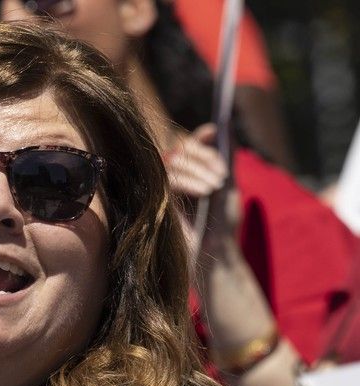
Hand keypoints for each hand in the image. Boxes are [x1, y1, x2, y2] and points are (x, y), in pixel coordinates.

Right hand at [167, 124, 242, 263]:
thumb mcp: (229, 187)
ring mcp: (164, 189)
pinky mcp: (157, 201)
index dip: (201, 136)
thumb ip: (227, 159)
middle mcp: (176, 178)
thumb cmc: (222, 224)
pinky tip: (204, 192)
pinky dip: (188, 181)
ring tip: (215, 188)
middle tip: (222, 174)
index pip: (191, 144)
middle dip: (204, 156)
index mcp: (192, 173)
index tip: (215, 132)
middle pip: (181, 149)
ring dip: (199, 169)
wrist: (214, 254)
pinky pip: (167, 179)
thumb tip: (227, 129)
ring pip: (174, 161)